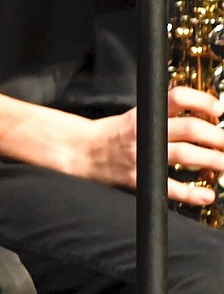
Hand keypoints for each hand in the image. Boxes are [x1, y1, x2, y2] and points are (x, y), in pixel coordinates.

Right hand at [73, 86, 223, 204]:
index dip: (202, 101)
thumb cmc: (110, 134)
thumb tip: (198, 118)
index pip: (177, 98)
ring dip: (213, 160)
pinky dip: (192, 194)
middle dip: (217, 137)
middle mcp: (146, 132)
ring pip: (187, 155)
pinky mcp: (139, 178)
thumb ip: (162, 115)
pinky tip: (206, 194)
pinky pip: (170, 187)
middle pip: (190, 129)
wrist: (82, 151)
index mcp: (145, 114)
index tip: (218, 108)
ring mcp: (144, 156)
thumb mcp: (135, 116)